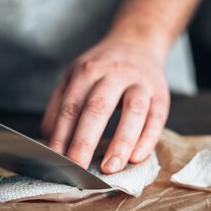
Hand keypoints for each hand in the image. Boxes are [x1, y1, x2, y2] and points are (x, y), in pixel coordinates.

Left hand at [41, 37, 169, 173]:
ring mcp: (140, 83)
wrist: (138, 42)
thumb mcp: (76, 76)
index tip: (56, 160)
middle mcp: (114, 73)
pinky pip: (156, 118)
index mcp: (87, 71)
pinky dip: (147, 139)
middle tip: (77, 168)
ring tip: (110, 168)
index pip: (71, 107)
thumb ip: (60, 105)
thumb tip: (49, 140)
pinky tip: (136, 158)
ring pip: (133, 111)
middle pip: (98, 108)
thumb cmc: (103, 68)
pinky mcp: (161, 95)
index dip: (62, 135)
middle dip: (85, 141)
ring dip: (120, 142)